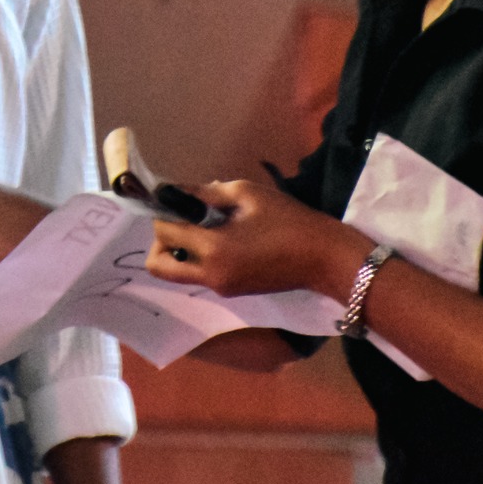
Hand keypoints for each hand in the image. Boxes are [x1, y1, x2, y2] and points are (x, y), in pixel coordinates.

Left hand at [144, 180, 365, 299]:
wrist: (324, 257)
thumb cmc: (288, 220)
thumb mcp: (247, 194)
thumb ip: (206, 193)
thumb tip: (178, 192)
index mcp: (214, 250)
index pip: (164, 233)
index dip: (163, 212)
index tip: (172, 198)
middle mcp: (211, 275)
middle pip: (158, 265)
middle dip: (161, 241)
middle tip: (181, 219)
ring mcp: (221, 288)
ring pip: (178, 272)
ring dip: (179, 250)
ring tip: (203, 226)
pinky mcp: (232, 291)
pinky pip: (200, 274)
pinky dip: (198, 257)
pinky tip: (220, 236)